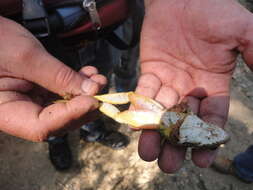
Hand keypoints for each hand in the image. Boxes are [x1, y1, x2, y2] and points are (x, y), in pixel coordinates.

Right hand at [0, 17, 106, 140]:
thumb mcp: (26, 57)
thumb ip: (58, 76)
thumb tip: (91, 91)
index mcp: (4, 112)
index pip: (41, 126)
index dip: (70, 116)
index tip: (92, 101)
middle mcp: (19, 112)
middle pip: (57, 121)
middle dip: (83, 106)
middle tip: (100, 90)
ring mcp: (31, 102)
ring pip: (64, 108)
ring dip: (84, 94)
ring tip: (97, 79)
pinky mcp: (39, 92)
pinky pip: (62, 93)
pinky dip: (77, 85)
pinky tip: (88, 74)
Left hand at [137, 0, 252, 172]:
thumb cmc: (212, 11)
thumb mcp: (242, 32)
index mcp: (213, 84)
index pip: (212, 117)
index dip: (206, 137)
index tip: (200, 159)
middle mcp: (190, 87)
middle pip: (183, 121)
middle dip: (175, 143)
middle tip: (168, 165)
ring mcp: (169, 80)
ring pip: (161, 112)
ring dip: (154, 133)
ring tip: (148, 154)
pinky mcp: (150, 71)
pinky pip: (144, 92)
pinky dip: (140, 108)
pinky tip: (136, 125)